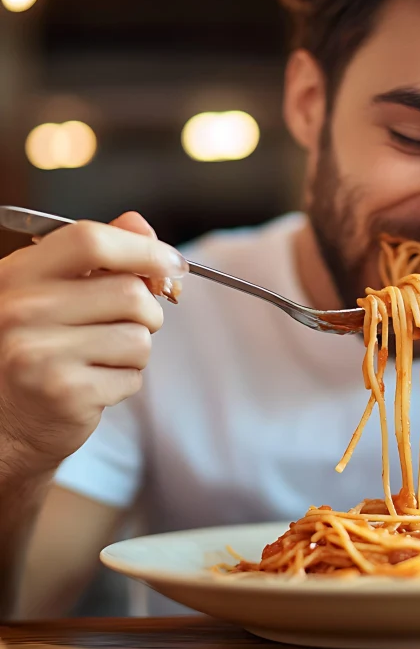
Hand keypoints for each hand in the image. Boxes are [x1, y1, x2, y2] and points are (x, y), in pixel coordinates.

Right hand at [0, 213, 187, 474]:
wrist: (3, 424)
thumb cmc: (33, 349)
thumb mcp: (49, 291)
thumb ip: (94, 254)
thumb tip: (140, 225)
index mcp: (18, 274)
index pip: (90, 240)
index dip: (144, 248)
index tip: (173, 263)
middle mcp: (21, 310)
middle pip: (130, 292)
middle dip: (147, 311)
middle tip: (128, 325)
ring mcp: (39, 353)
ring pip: (139, 336)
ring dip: (135, 349)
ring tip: (100, 358)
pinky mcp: (65, 393)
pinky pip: (134, 376)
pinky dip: (125, 380)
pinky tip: (93, 384)